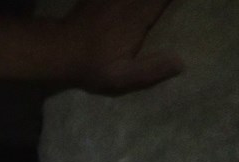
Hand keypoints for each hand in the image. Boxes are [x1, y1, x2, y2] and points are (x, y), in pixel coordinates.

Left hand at [56, 0, 183, 93]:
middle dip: (163, 0)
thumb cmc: (91, 66)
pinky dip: (120, 0)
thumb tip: (181, 63)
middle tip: (168, 7)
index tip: (180, 6)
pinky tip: (126, 5)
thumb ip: (151, 70)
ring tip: (151, 7)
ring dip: (146, 0)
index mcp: (139, 15)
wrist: (57, 50)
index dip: (174, 0)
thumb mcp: (121, 77)